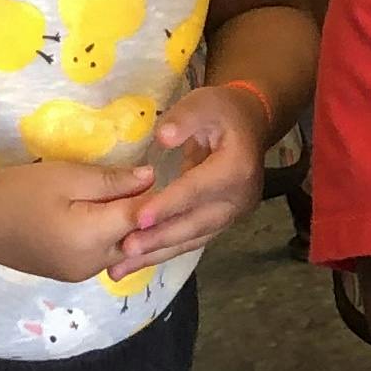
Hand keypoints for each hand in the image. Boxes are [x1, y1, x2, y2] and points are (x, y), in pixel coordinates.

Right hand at [0, 157, 156, 282]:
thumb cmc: (18, 192)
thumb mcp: (66, 176)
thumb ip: (110, 180)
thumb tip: (150, 179)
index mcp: (92, 239)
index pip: (142, 217)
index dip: (159, 196)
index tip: (170, 174)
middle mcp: (93, 264)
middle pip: (138, 239)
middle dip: (151, 216)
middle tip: (161, 185)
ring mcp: (82, 274)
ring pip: (124, 250)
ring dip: (134, 228)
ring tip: (139, 197)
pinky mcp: (72, 274)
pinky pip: (106, 256)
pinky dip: (116, 237)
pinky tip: (114, 216)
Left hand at [120, 85, 270, 263]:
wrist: (250, 125)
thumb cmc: (222, 111)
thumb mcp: (205, 101)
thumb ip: (185, 117)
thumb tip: (163, 137)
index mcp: (236, 169)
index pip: (197, 190)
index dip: (168, 204)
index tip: (139, 218)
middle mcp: (237, 199)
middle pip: (194, 224)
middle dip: (158, 239)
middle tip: (125, 251)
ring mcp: (230, 215)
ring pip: (191, 239)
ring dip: (156, 254)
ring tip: (120, 269)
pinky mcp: (218, 223)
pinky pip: (190, 240)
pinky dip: (164, 251)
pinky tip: (137, 262)